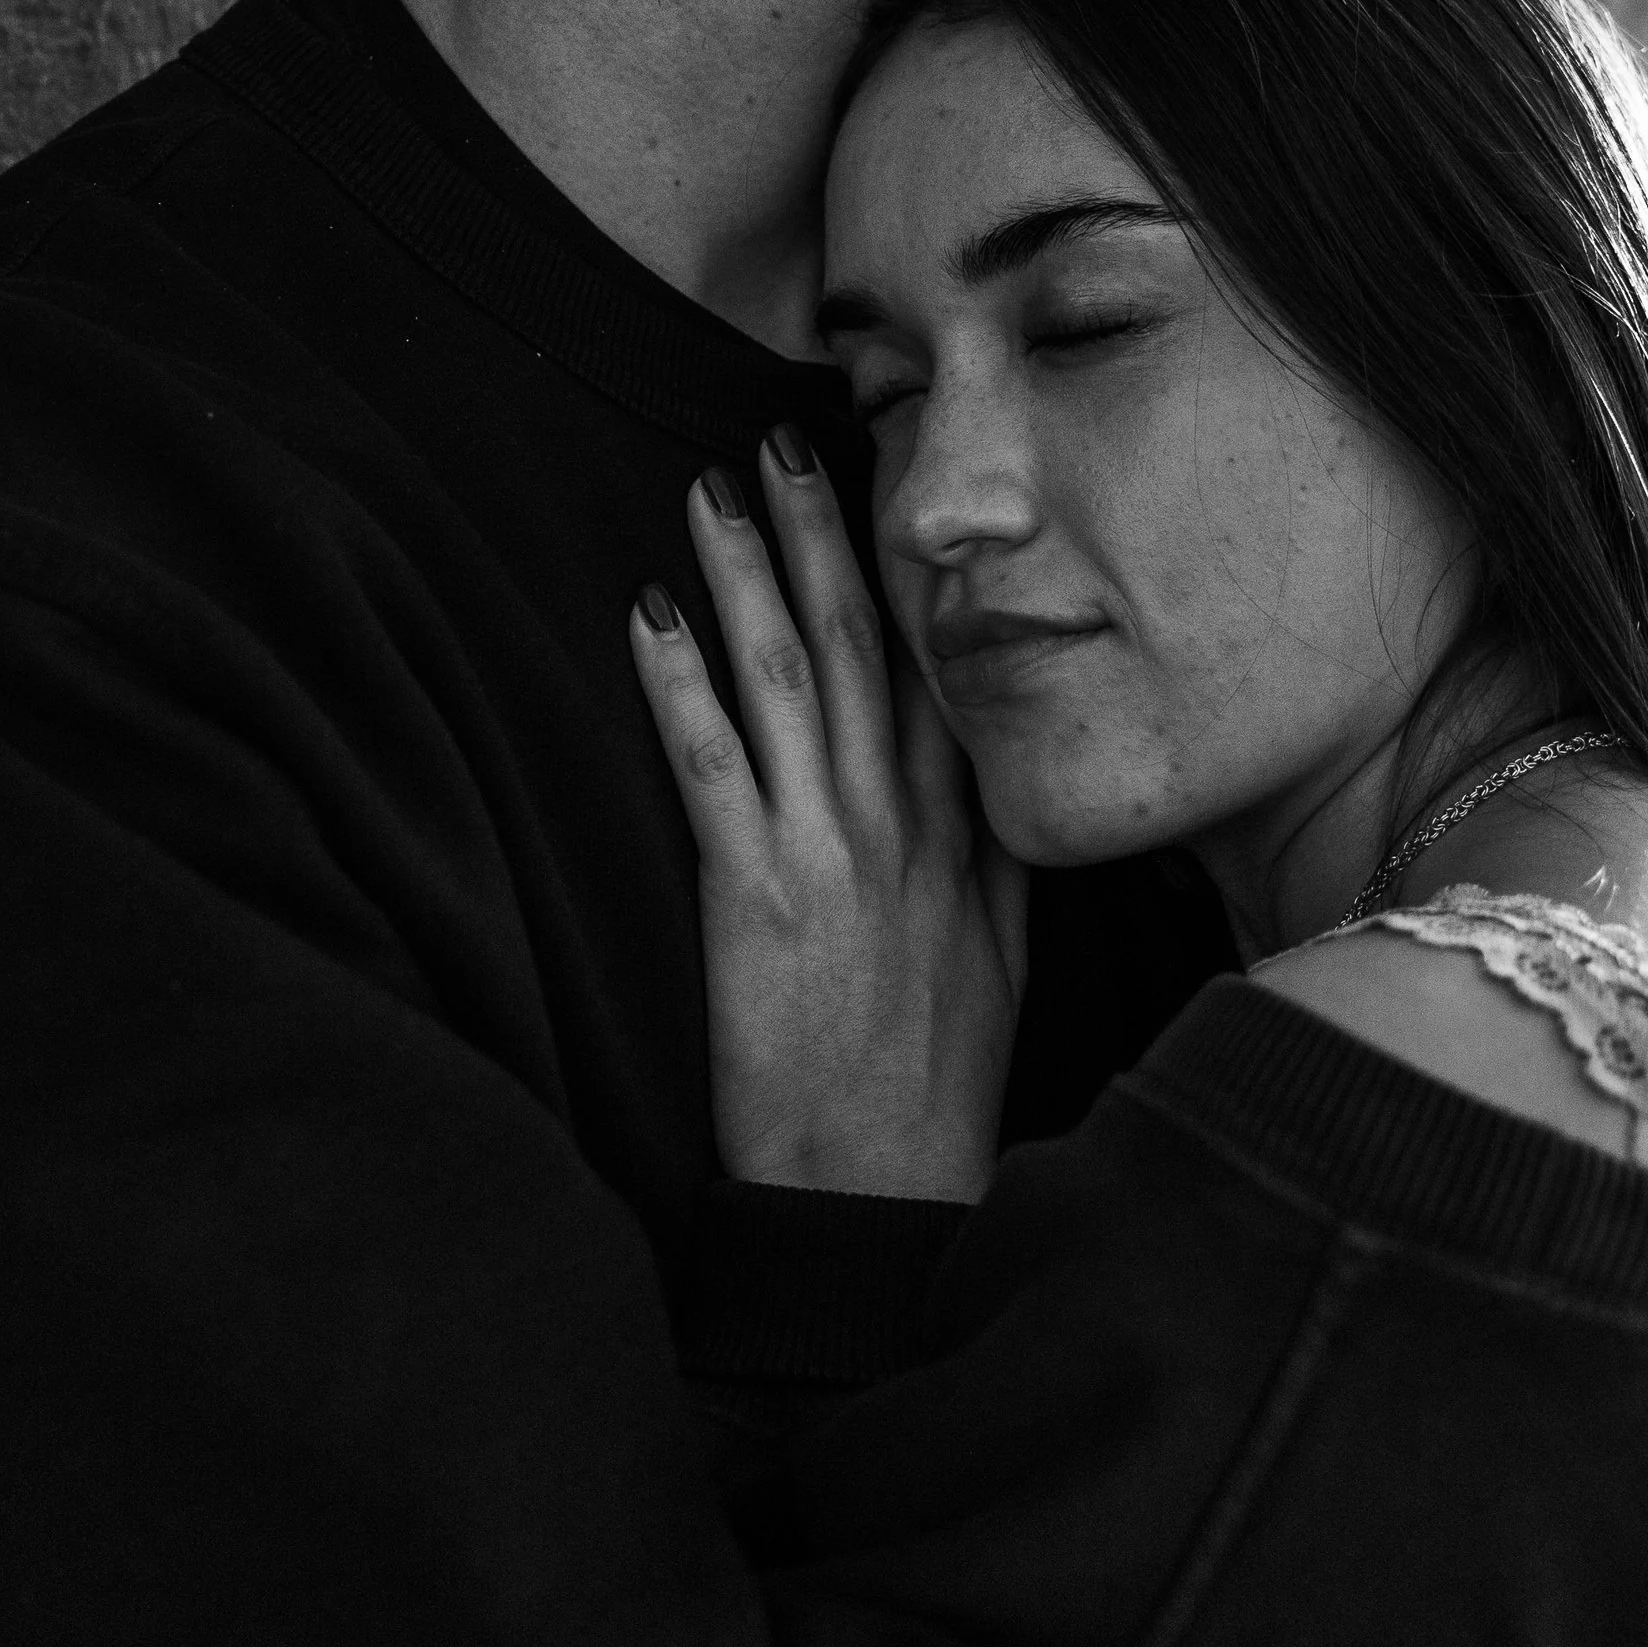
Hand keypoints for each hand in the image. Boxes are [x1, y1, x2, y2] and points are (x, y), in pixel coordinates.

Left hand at [630, 432, 1027, 1202]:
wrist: (883, 1204)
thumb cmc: (934, 1094)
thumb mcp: (1002, 964)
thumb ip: (996, 863)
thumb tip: (998, 782)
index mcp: (962, 834)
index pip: (936, 668)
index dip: (905, 570)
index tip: (877, 488)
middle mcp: (903, 824)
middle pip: (862, 644)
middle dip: (819, 535)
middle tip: (783, 442)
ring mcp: (832, 853)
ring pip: (786, 678)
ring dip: (744, 574)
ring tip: (707, 489)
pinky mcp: (757, 899)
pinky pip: (711, 766)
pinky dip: (676, 683)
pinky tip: (645, 615)